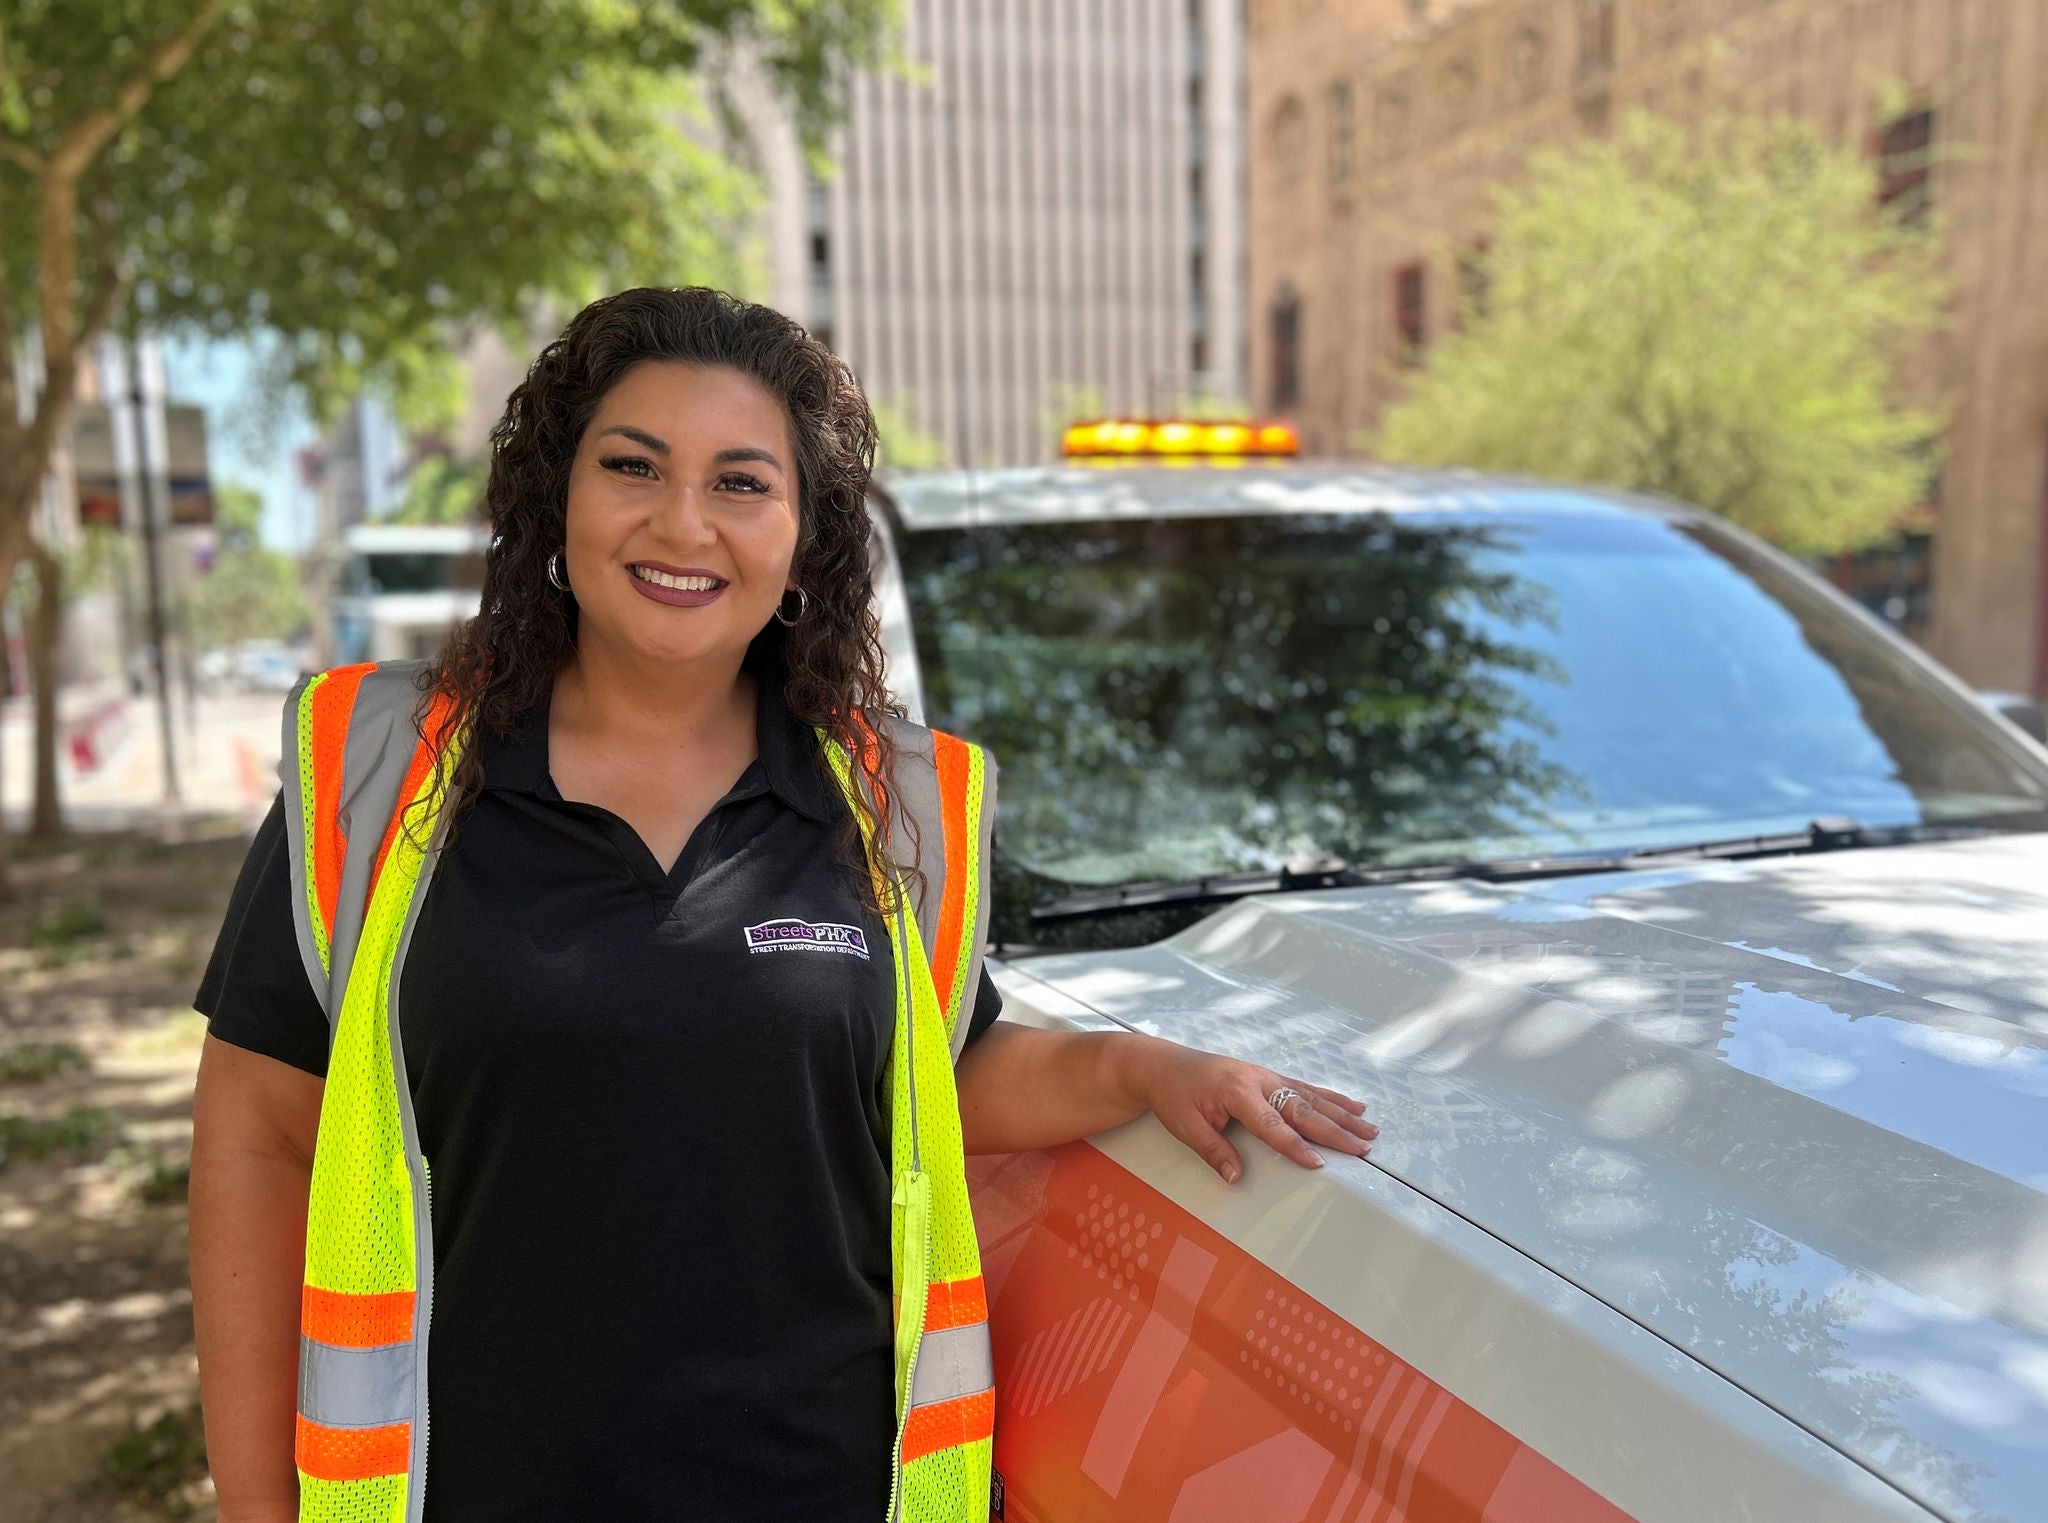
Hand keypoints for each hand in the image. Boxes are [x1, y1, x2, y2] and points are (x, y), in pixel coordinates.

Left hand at [1132, 1042, 1377, 1184]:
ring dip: (1342, 1114)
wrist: (1163, 1064)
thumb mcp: (1185, 1126)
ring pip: (1312, 1097)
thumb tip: (1235, 1177)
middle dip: (1336, 1130)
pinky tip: (1353, 1106)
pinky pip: (1306, 1088)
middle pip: (1303, 1109)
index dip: (1296, 1145)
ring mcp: (1266, 1076)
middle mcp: (1258, 1080)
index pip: (1272, 1125)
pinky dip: (1331, 1098)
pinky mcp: (1269, 1077)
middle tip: (1363, 1147)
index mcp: (1236, 1091)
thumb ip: (1213, 1150)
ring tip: (1369, 1129)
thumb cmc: (1173, 1093)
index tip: (1318, 1162)